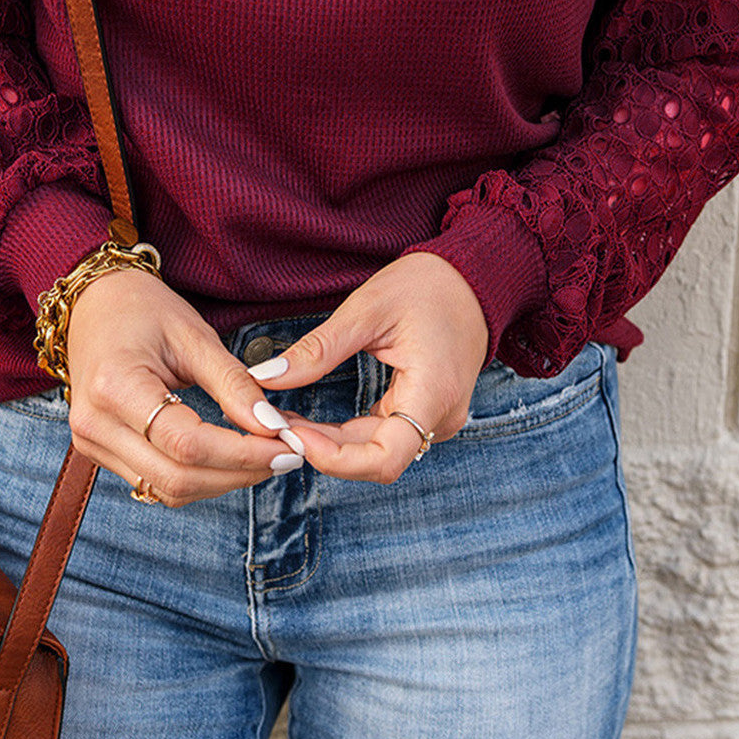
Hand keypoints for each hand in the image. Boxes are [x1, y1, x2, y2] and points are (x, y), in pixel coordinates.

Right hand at [64, 266, 306, 505]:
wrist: (95, 304)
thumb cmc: (144, 309)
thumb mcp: (195, 336)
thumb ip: (233, 384)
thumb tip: (273, 427)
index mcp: (115, 386)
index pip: (186, 443)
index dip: (242, 453)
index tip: (286, 445)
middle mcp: (95, 424)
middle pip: (176, 478)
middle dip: (239, 473)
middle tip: (286, 455)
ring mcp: (92, 443)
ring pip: (167, 490)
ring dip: (223, 481)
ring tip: (265, 455)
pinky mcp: (99, 452)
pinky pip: (155, 482)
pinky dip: (199, 478)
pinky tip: (231, 458)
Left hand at [248, 252, 489, 484]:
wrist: (472, 278)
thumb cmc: (428, 285)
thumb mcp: (367, 309)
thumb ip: (318, 349)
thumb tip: (266, 376)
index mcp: (433, 393)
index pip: (384, 460)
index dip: (334, 459)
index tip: (294, 435)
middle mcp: (441, 417)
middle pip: (374, 459)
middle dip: (321, 448)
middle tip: (273, 425)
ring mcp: (437, 418)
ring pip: (375, 452)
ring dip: (330, 444)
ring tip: (285, 421)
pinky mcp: (426, 412)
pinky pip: (382, 436)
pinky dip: (345, 434)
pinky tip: (312, 421)